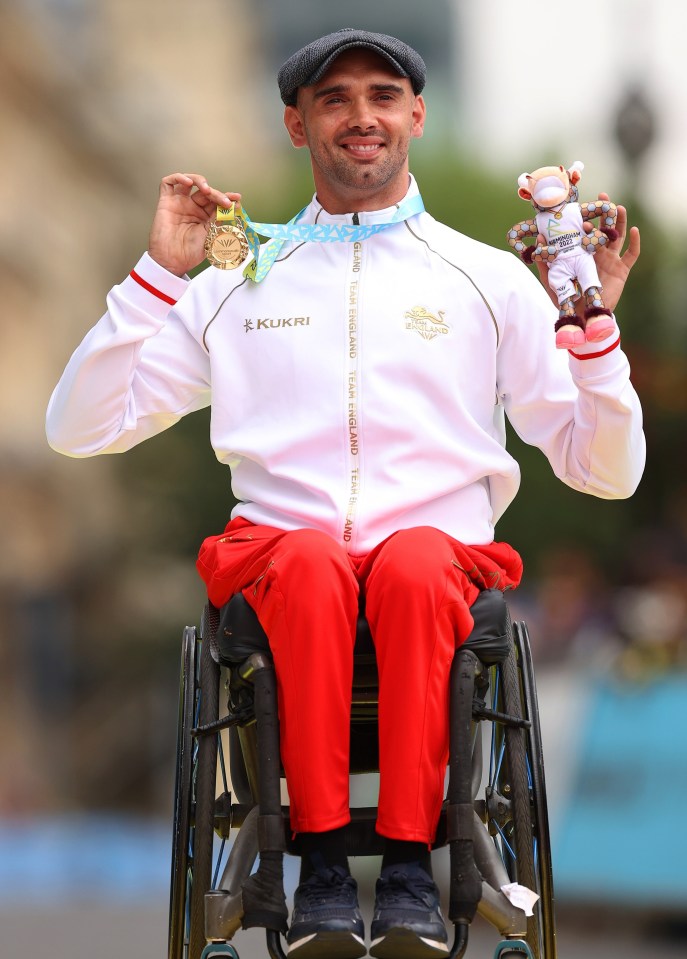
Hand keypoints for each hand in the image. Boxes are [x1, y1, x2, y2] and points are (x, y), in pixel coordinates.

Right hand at [148, 173, 241, 275]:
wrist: (173, 261)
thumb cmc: (190, 253)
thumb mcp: (211, 233)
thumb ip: (219, 218)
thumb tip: (234, 206)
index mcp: (204, 216)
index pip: (216, 201)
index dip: (226, 198)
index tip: (237, 199)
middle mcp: (192, 208)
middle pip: (205, 192)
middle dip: (216, 193)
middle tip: (225, 201)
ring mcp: (179, 204)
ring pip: (188, 182)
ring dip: (199, 181)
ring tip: (207, 190)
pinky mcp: (166, 202)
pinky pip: (168, 183)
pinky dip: (178, 178)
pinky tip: (188, 183)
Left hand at [533, 193, 640, 315]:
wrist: (580, 316)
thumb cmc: (566, 299)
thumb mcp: (551, 279)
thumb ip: (544, 261)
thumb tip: (539, 239)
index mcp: (582, 253)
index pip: (585, 232)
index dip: (585, 219)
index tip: (581, 207)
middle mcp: (597, 254)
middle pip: (603, 229)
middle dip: (604, 213)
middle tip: (603, 197)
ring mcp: (611, 261)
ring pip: (618, 237)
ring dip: (620, 222)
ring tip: (618, 207)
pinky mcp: (621, 270)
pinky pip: (632, 254)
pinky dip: (635, 242)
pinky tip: (635, 230)